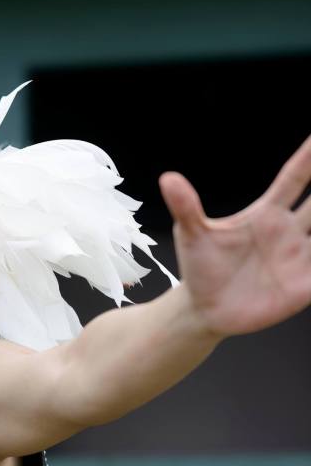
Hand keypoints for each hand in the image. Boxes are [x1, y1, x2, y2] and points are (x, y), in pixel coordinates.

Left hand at [159, 134, 310, 337]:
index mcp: (266, 214)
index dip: (308, 157)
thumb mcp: (191, 235)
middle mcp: (288, 231)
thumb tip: (167, 178)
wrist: (204, 309)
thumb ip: (186, 207)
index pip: (294, 179)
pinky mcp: (304, 286)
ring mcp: (300, 257)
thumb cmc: (200, 266)